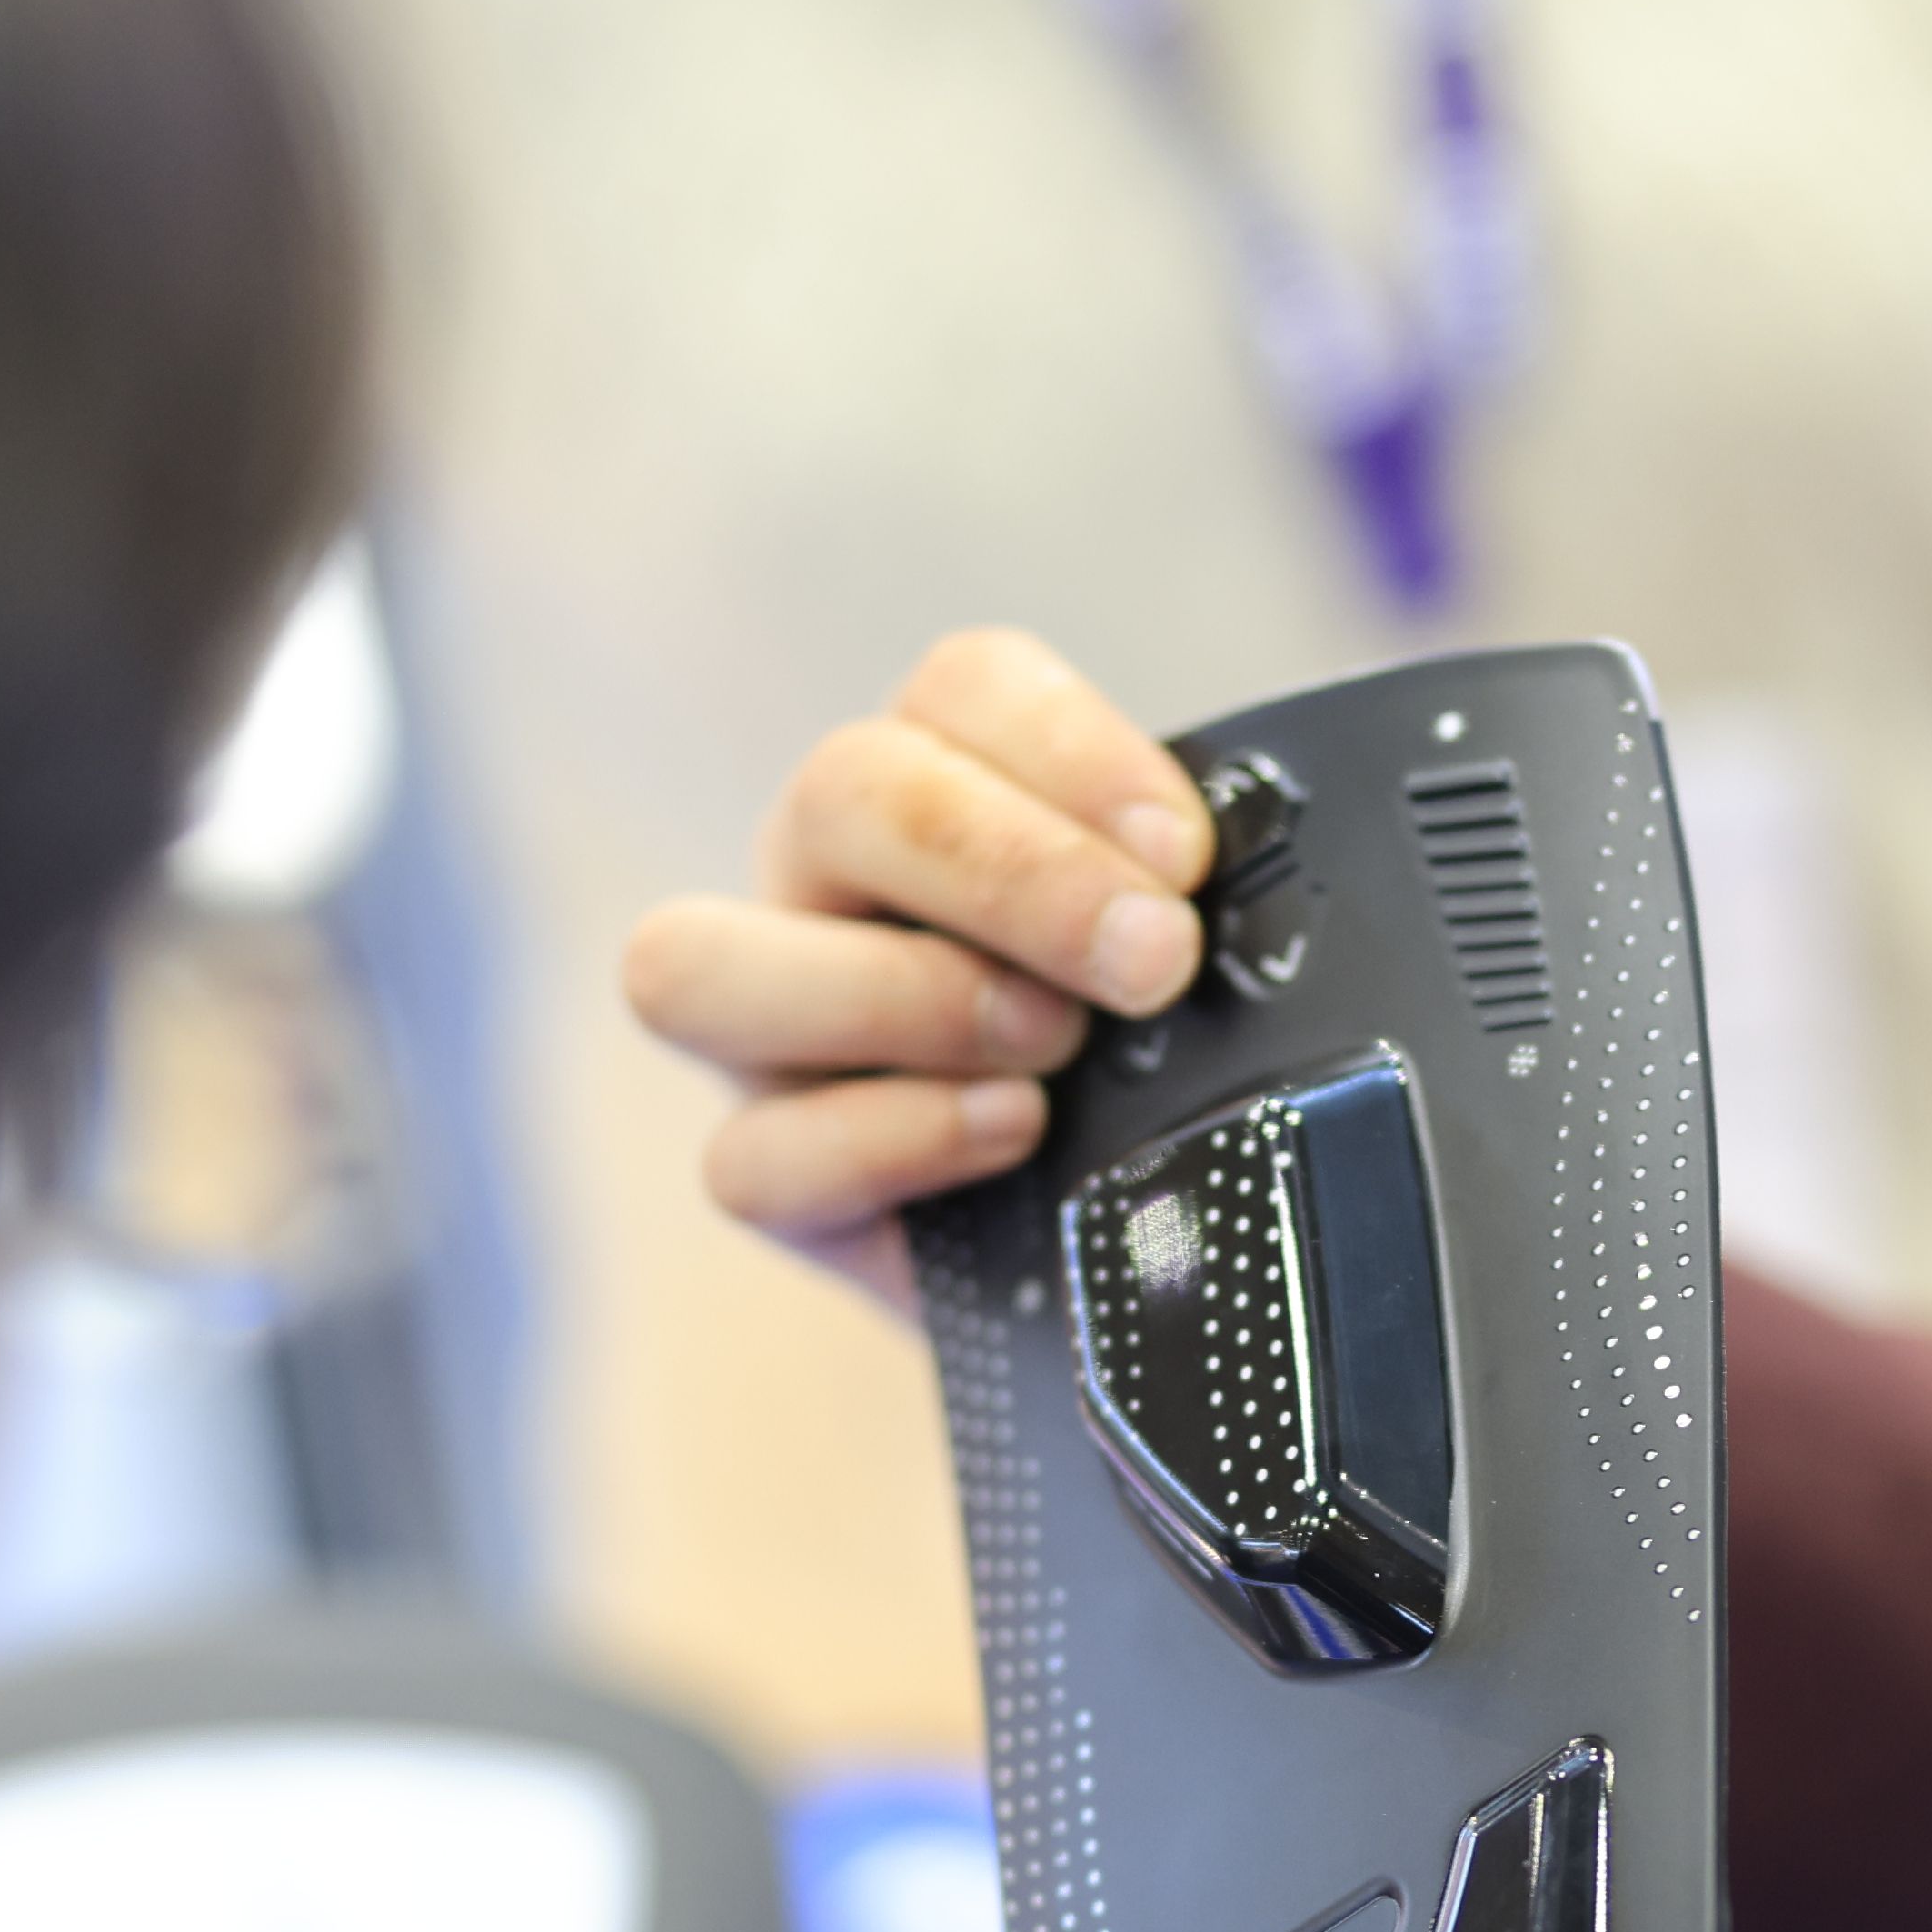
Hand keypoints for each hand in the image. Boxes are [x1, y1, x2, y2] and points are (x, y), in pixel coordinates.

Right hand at [620, 628, 1216, 1299]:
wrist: (1122, 1241)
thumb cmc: (1145, 1064)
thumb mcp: (1184, 964)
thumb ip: (1186, 900)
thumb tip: (1232, 878)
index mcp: (937, 790)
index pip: (959, 689)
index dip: (1071, 749)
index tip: (1185, 851)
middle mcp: (824, 885)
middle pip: (840, 791)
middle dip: (1011, 870)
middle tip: (1147, 958)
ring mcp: (767, 1031)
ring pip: (699, 962)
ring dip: (903, 993)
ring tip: (1051, 1047)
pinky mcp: (768, 1175)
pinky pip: (755, 1155)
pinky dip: (892, 1137)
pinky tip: (1008, 1133)